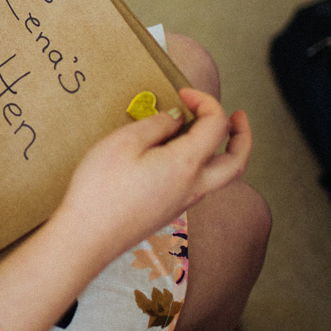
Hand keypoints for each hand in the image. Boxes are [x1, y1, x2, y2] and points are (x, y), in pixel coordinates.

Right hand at [50, 88, 251, 273]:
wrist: (87, 237)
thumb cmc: (101, 189)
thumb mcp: (124, 142)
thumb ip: (156, 125)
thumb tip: (176, 119)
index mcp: (186, 165)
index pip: (216, 126)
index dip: (206, 102)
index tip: (184, 92)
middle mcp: (193, 187)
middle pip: (237, 162)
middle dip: (243, 136)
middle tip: (238, 116)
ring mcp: (183, 203)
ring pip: (221, 177)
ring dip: (225, 152)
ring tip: (210, 132)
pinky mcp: (169, 211)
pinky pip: (200, 185)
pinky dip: (204, 164)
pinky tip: (180, 154)